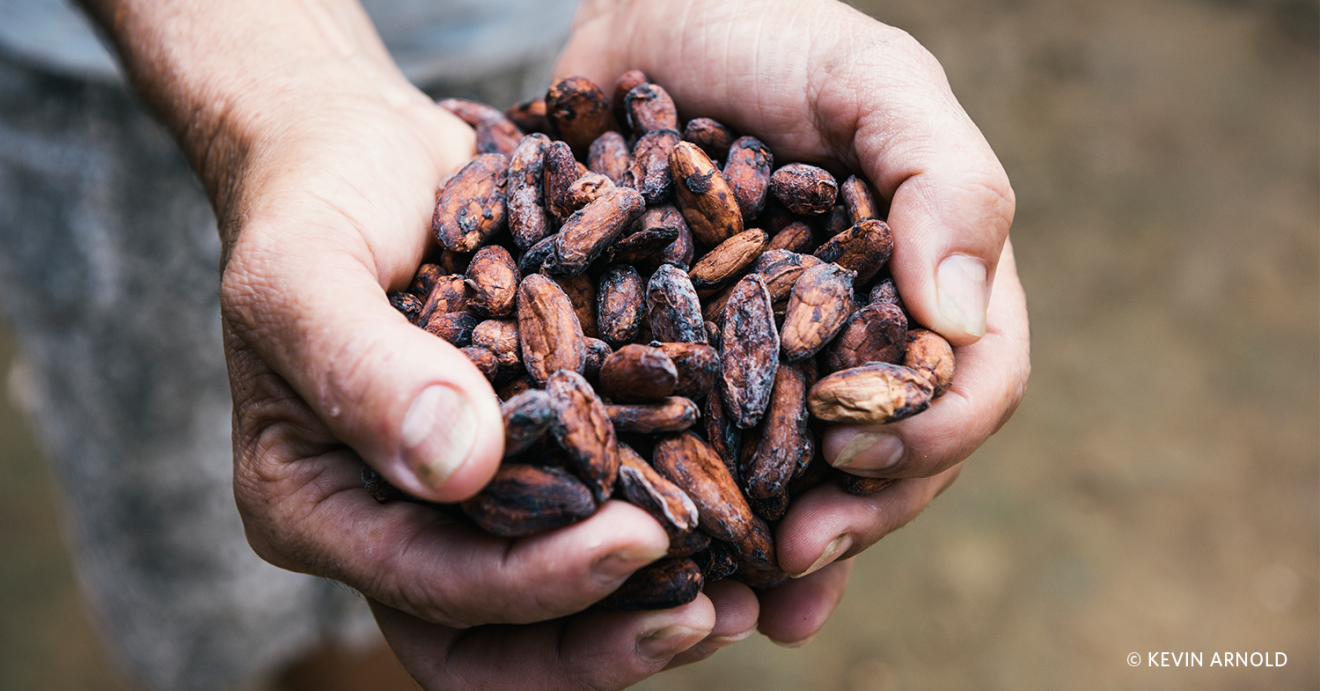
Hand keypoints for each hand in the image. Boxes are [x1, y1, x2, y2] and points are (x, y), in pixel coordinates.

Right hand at [76, 0, 752, 685]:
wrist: (364, 149)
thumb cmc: (313, 199)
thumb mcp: (304, 268)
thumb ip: (360, 364)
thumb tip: (460, 467)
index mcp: (318, 505)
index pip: (431, 585)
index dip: (535, 585)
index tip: (639, 539)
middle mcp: (397, 517)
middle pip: (497, 632)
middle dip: (601, 638)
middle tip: (707, 613)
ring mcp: (470, 487)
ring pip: (557, 590)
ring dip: (647, 602)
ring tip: (744, 588)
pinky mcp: (534, 444)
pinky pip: (598, 502)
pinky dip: (666, 511)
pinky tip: (742, 504)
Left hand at [558, 0, 1029, 644]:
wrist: (641, 20)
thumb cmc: (766, 34)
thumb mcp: (870, 79)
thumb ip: (940, 178)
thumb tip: (956, 316)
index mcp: (926, 281)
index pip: (971, 382)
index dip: (931, 430)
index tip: (860, 448)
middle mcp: (861, 335)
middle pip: (891, 452)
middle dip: (856, 512)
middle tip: (796, 555)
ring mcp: (775, 359)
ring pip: (805, 473)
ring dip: (790, 542)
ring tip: (748, 595)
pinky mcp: (689, 367)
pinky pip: (711, 455)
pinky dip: (707, 513)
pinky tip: (690, 567)